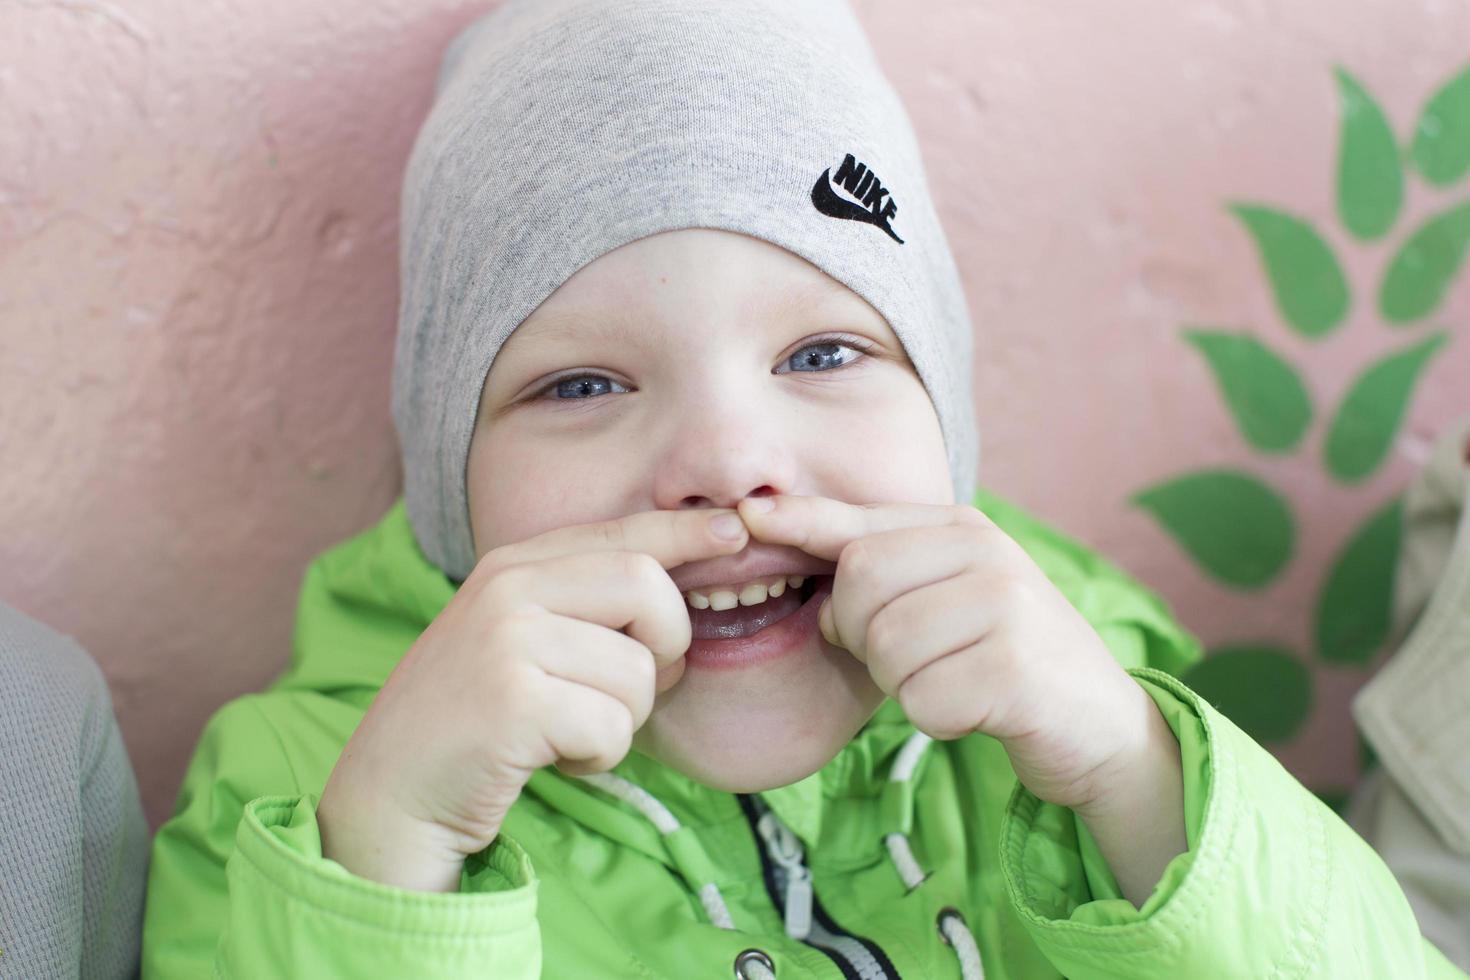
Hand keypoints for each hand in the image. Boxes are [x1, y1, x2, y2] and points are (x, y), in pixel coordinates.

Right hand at [315, 507, 750, 891]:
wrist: (390, 794)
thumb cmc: (474, 722)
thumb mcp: (524, 643)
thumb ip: (586, 610)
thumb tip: (686, 604)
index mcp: (514, 565)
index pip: (621, 532)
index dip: (684, 533)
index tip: (734, 533)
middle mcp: (509, 586)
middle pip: (648, 586)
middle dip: (666, 647)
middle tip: (630, 691)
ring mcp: (506, 638)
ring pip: (638, 670)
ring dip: (623, 720)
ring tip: (569, 731)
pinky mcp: (512, 699)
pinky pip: (611, 725)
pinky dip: (598, 755)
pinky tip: (553, 756)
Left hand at [735, 493, 1161, 812]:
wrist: (1100, 724)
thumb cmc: (1004, 659)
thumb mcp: (949, 597)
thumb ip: (881, 572)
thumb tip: (787, 548)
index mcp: (964, 528)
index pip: (858, 523)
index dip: (797, 523)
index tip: (745, 515)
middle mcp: (986, 553)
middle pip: (858, 585)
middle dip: (864, 636)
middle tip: (917, 657)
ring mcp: (1005, 606)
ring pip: (885, 646)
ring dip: (904, 682)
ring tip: (953, 678)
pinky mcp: (1014, 668)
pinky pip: (921, 699)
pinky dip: (936, 717)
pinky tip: (976, 708)